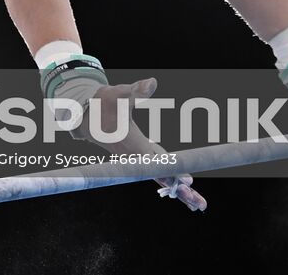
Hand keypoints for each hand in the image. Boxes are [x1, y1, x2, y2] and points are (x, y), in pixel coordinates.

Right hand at [71, 77, 206, 211]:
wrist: (85, 114)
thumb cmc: (102, 103)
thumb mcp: (118, 94)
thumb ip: (136, 90)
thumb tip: (153, 82)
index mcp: (133, 144)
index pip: (156, 160)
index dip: (172, 170)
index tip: (189, 182)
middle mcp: (136, 156)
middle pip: (161, 176)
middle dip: (180, 191)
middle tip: (201, 205)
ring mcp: (137, 159)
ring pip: (160, 177)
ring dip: (178, 191)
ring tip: (199, 204)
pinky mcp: (138, 158)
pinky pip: (156, 173)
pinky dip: (169, 182)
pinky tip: (182, 190)